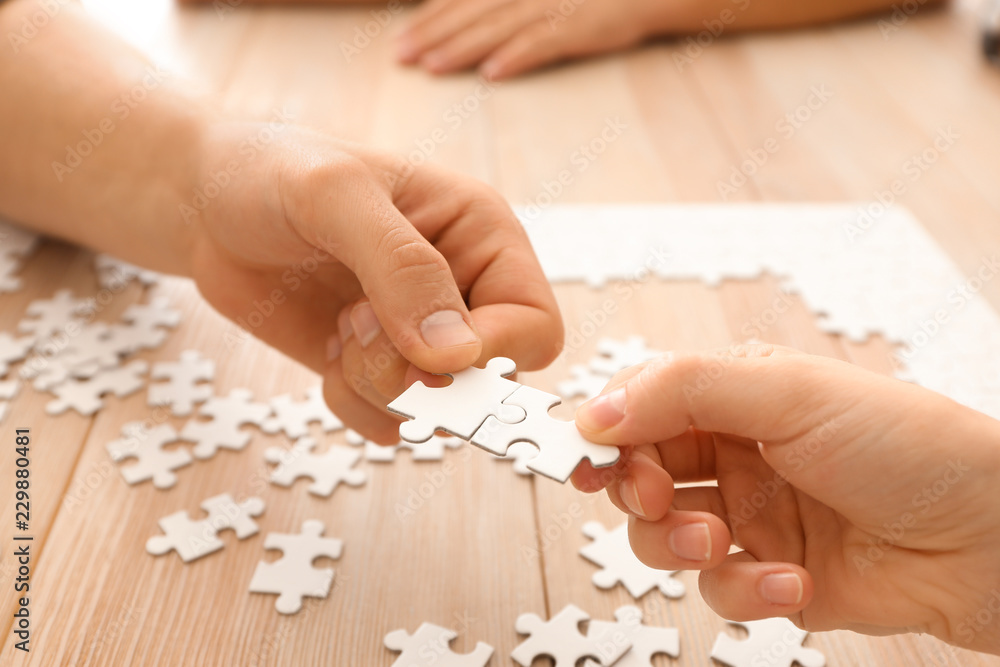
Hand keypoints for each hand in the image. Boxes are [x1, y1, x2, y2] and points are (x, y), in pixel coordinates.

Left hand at [187, 121, 562, 442]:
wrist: (206, 205)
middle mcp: (464, 289)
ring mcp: (421, 335)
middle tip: (360, 328)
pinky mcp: (379, 367)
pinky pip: (392, 422)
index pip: (533, 323)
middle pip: (492, 379)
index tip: (422, 351)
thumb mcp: (335, 195)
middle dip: (420, 374)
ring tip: (342, 327)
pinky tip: (329, 351)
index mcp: (482, 234)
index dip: (490, 352)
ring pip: (438, 410)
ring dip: (380, 386)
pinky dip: (355, 404)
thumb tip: (453, 356)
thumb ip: (401, 266)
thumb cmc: (274, 173)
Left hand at [395, 0, 660, 78]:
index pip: (462, 0)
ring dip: (462, 49)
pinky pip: (543, 43)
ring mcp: (552, 8)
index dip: (429, 19)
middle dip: (432, 35)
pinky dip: (518, 57)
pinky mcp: (578, 26)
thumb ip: (505, 3)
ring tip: (432, 68)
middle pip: (470, 14)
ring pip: (497, 29)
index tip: (401, 39)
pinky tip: (493, 73)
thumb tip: (471, 24)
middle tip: (401, 58)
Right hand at [571, 345, 999, 653]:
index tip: (584, 455)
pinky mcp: (771, 578)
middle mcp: (736, 456)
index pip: (643, 409)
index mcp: (736, 398)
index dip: (609, 433)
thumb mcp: (789, 393)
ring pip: (666, 538)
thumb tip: (597, 413)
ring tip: (719, 544)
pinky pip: (721, 591)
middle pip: (642, 476)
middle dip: (639, 493)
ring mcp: (752, 520)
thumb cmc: (907, 445)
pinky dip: (745, 591)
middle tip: (654, 499)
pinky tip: (790, 582)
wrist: (990, 537)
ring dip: (682, 546)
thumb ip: (683, 392)